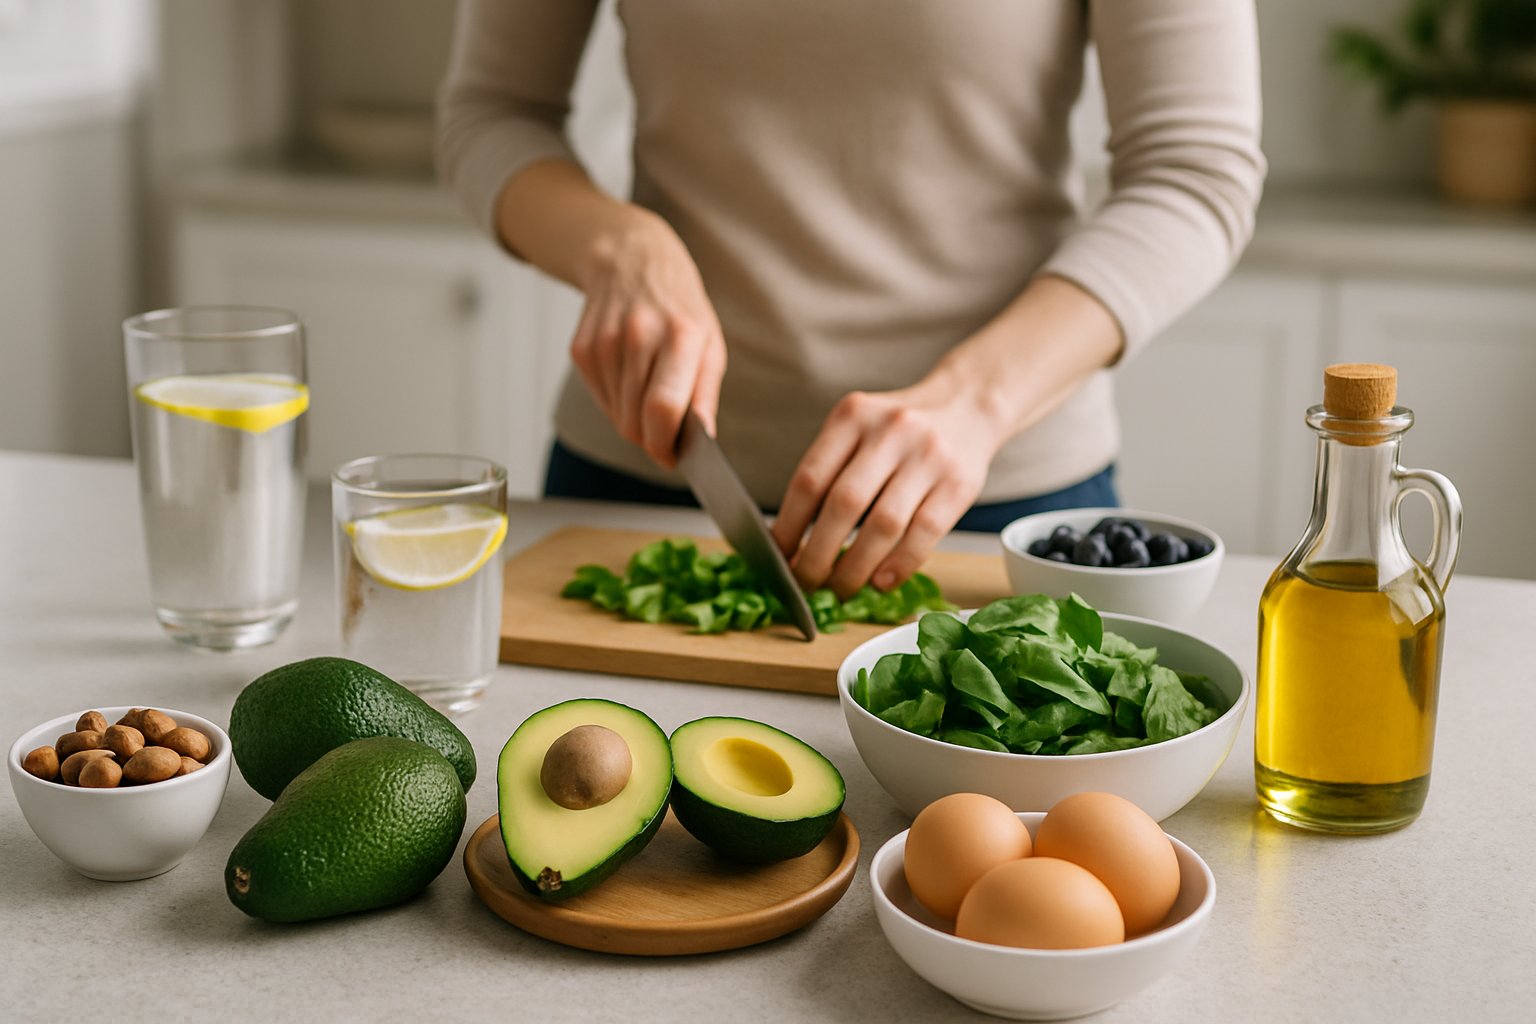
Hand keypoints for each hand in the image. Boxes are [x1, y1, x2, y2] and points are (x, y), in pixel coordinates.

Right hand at [569, 212, 725, 466]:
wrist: (631, 261)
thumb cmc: (679, 308)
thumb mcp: (711, 344)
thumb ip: (705, 395)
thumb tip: (702, 439)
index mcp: (680, 335)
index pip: (663, 407)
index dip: (665, 444)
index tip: (672, 457)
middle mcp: (639, 335)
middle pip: (636, 421)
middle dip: (651, 439)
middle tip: (665, 433)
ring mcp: (604, 342)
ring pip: (617, 416)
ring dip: (635, 420)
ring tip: (650, 391)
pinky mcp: (582, 349)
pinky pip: (600, 400)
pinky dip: (617, 402)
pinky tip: (629, 376)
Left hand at [771, 383, 999, 597]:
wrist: (967, 406)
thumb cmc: (898, 433)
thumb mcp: (858, 431)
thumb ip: (829, 473)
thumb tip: (791, 544)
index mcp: (853, 416)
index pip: (809, 480)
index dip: (788, 527)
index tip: (779, 560)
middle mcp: (890, 431)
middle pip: (843, 505)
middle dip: (818, 556)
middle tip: (807, 584)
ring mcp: (928, 456)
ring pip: (883, 525)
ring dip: (856, 567)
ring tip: (841, 588)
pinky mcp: (960, 483)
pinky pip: (924, 534)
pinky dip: (898, 565)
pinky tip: (880, 582)